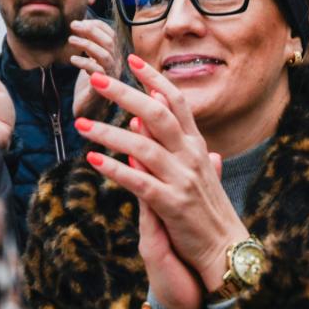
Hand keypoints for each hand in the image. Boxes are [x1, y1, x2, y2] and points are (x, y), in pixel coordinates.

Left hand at [68, 19, 121, 120]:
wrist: (88, 115)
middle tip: (73, 25)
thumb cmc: (88, 88)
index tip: (80, 22)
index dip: (97, 25)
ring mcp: (111, 79)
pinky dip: (84, 62)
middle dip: (91, 30)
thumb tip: (80, 24)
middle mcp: (116, 67)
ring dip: (87, 44)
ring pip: (105, 55)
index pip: (111, 35)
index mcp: (114, 58)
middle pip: (110, 42)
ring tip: (71, 40)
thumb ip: (89, 47)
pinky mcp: (102, 91)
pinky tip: (72, 59)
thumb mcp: (89, 62)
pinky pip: (96, 72)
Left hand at [75, 55, 249, 295]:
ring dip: (109, 133)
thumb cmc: (207, 209)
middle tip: (96, 79)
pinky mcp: (172, 205)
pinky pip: (139, 182)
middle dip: (125, 94)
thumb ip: (175, 143)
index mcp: (197, 146)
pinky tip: (93, 161)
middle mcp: (192, 156)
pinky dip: (115, 170)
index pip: (176, 102)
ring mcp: (183, 180)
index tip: (131, 60)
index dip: (154, 79)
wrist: (225, 248)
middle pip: (157, 114)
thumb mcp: (197, 170)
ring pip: (143, 147)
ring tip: (82, 124)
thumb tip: (148, 118)